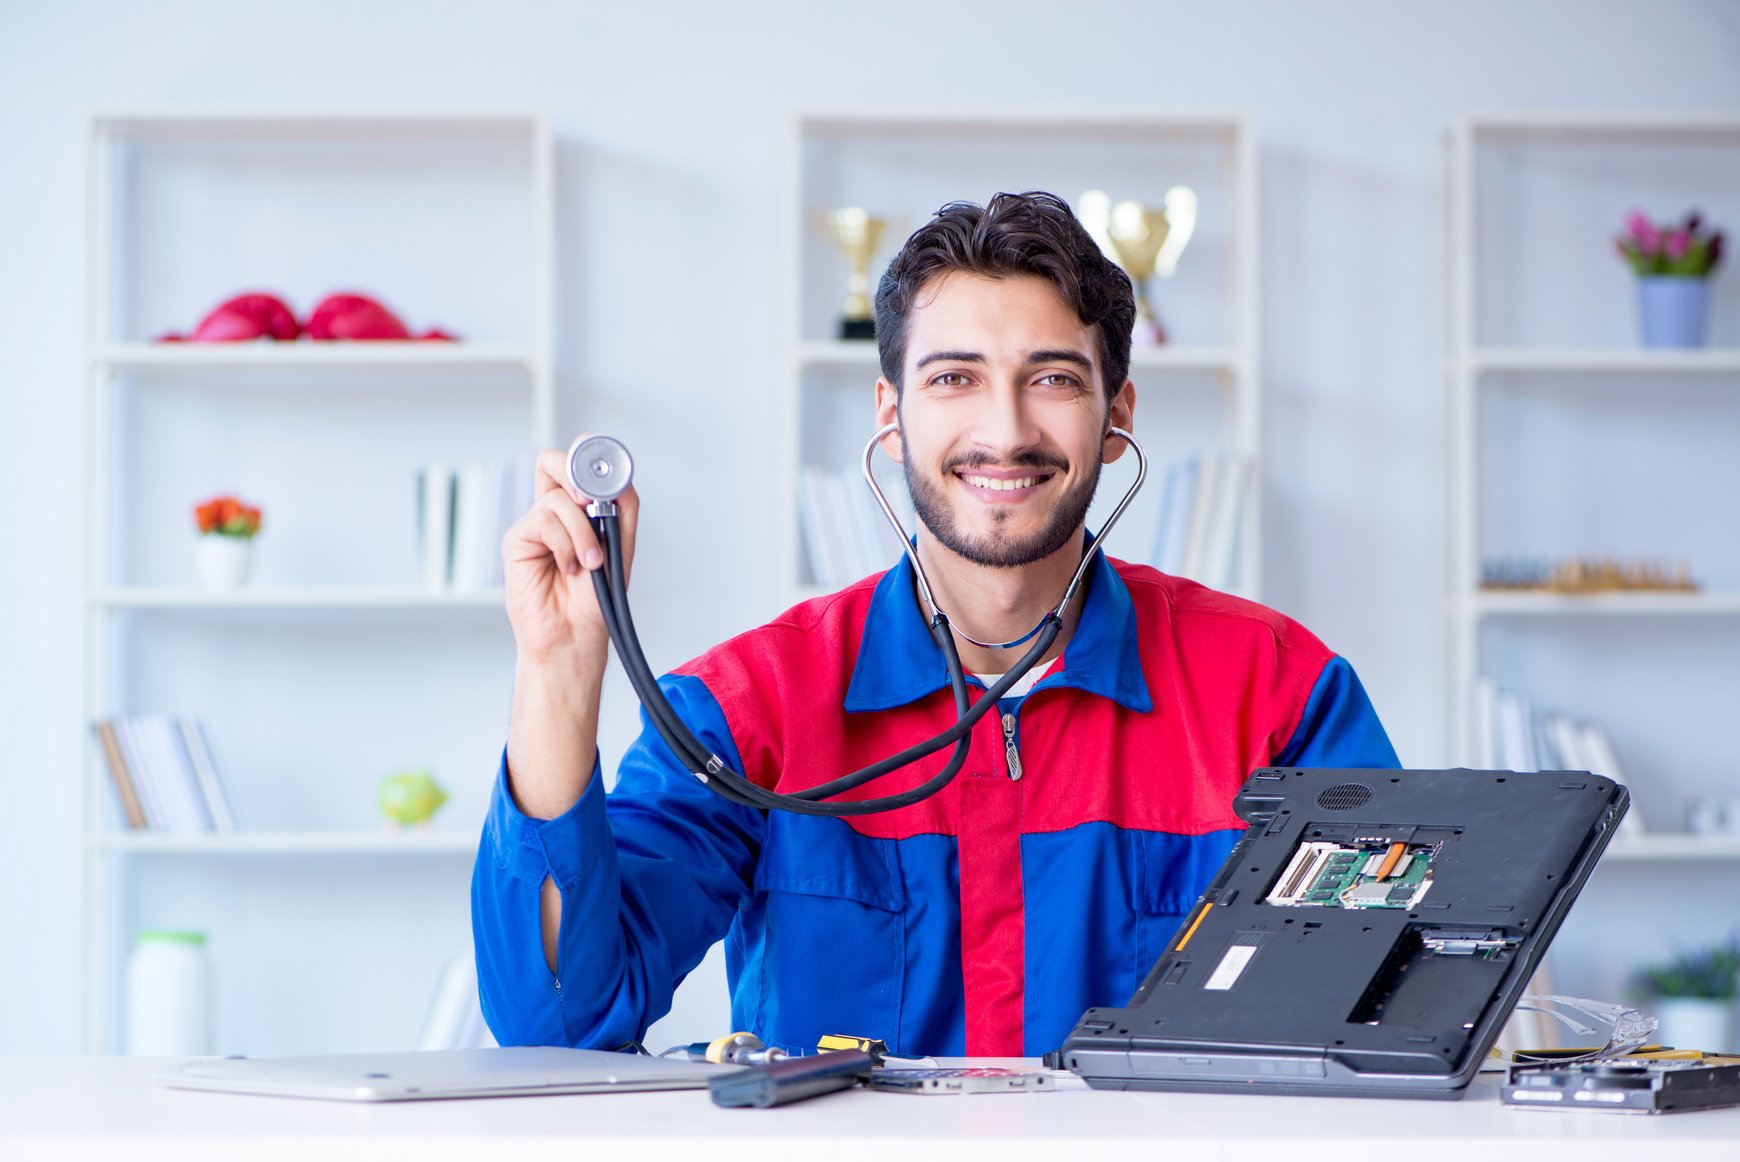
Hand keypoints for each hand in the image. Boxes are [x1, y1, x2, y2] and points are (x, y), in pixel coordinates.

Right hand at [501, 440, 639, 666]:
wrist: (575, 635)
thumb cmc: (596, 598)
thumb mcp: (620, 545)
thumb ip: (622, 507)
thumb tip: (615, 476)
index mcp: (579, 510)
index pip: (577, 465)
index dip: (589, 456)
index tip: (608, 471)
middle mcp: (554, 513)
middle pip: (553, 462)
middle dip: (577, 473)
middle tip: (593, 501)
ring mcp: (534, 525)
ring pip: (560, 499)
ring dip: (583, 532)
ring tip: (589, 562)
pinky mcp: (517, 541)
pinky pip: (544, 521)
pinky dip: (565, 544)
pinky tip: (568, 567)